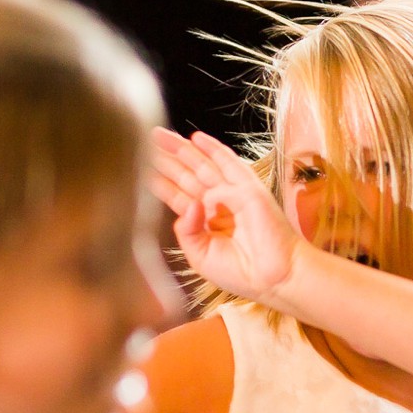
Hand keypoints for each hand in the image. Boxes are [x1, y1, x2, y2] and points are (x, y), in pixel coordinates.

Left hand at [147, 128, 302, 303]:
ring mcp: (232, 195)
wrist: (272, 278)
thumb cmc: (241, 272)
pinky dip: (213, 149)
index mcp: (205, 222)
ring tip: (160, 135)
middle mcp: (216, 205)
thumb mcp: (200, 256)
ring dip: (182, 149)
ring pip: (202, 165)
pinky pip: (228, 164)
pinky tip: (196, 138)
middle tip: (145, 140)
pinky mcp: (247, 189)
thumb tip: (188, 205)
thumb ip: (187, 232)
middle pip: (187, 175)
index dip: (160, 182)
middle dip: (166, 159)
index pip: (178, 196)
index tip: (140, 168)